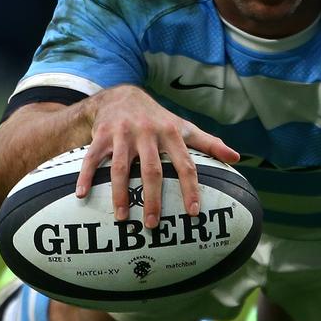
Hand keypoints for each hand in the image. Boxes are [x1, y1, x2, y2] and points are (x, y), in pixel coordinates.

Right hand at [76, 86, 238, 227]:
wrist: (122, 96)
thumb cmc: (157, 119)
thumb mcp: (184, 127)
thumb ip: (209, 143)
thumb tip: (237, 158)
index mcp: (171, 133)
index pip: (185, 164)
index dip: (190, 189)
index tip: (194, 212)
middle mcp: (148, 133)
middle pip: (152, 171)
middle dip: (152, 199)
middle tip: (152, 224)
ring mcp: (123, 134)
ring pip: (122, 167)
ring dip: (121, 194)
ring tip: (122, 217)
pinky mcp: (102, 135)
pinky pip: (92, 158)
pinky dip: (86, 176)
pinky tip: (83, 194)